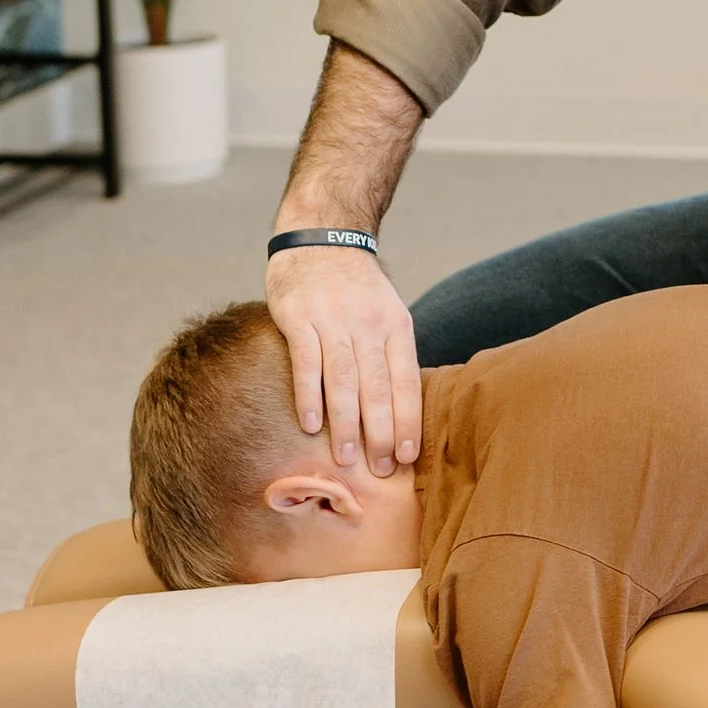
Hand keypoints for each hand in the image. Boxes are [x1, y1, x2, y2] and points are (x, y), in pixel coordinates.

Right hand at [264, 242, 421, 474]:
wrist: (322, 237)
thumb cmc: (357, 288)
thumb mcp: (388, 312)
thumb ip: (392, 355)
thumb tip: (402, 411)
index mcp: (396, 326)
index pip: (406, 381)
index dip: (408, 420)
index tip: (409, 456)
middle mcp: (368, 324)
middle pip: (377, 387)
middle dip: (381, 433)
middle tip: (380, 470)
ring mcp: (333, 320)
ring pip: (343, 380)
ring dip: (346, 423)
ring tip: (346, 458)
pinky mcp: (299, 317)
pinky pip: (306, 362)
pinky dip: (309, 395)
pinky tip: (311, 424)